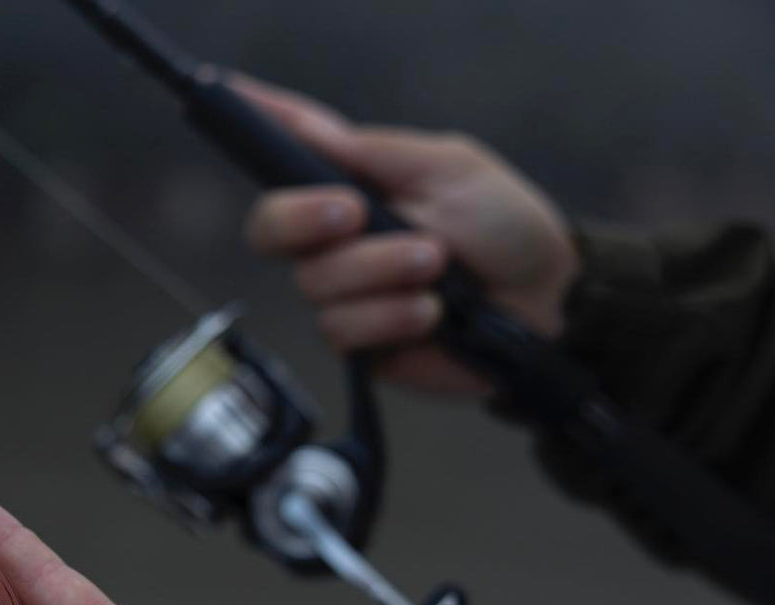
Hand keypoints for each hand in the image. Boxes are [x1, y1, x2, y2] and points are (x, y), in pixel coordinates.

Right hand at [236, 75, 580, 394]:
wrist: (548, 302)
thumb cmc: (507, 228)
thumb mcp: (449, 168)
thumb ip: (375, 153)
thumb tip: (308, 128)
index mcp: (353, 184)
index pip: (287, 154)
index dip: (253, 125)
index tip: (226, 93)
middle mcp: (336, 238)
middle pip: (270, 227)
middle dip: (306, 218)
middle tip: (357, 214)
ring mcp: (344, 292)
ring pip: (316, 284)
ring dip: (380, 272)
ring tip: (436, 269)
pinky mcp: (361, 342)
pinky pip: (344, 330)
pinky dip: (392, 317)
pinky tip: (432, 313)